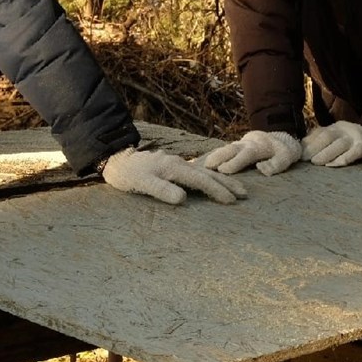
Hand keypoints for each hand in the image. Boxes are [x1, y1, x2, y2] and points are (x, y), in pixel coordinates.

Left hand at [102, 147, 247, 203]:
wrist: (116, 159)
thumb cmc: (128, 175)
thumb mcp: (142, 184)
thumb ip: (161, 190)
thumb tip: (183, 199)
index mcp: (174, 168)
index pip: (201, 180)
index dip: (217, 191)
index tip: (231, 201)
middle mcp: (179, 163)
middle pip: (208, 174)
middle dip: (227, 184)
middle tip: (244, 194)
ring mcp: (177, 163)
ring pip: (205, 171)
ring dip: (222, 180)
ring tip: (236, 188)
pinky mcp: (174, 166)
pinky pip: (197, 171)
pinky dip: (210, 176)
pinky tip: (215, 179)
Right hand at [202, 130, 301, 175]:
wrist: (278, 136)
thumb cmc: (284, 150)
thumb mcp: (287, 156)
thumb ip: (276, 164)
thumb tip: (262, 170)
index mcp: (257, 147)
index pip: (245, 154)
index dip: (234, 162)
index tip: (223, 170)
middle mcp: (243, 145)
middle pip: (228, 150)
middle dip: (216, 157)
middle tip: (203, 166)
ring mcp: (235, 146)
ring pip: (221, 151)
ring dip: (209, 158)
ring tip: (195, 167)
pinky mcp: (231, 150)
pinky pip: (218, 153)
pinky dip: (207, 158)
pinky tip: (195, 166)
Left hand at [301, 121, 361, 166]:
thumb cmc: (357, 141)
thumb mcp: (340, 136)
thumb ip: (325, 140)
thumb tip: (304, 148)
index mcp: (337, 127)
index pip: (319, 132)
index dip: (307, 142)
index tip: (298, 153)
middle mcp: (345, 130)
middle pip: (327, 136)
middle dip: (313, 147)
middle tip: (304, 159)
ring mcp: (355, 137)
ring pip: (338, 144)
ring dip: (325, 154)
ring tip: (315, 162)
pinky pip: (353, 153)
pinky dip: (342, 159)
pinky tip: (333, 165)